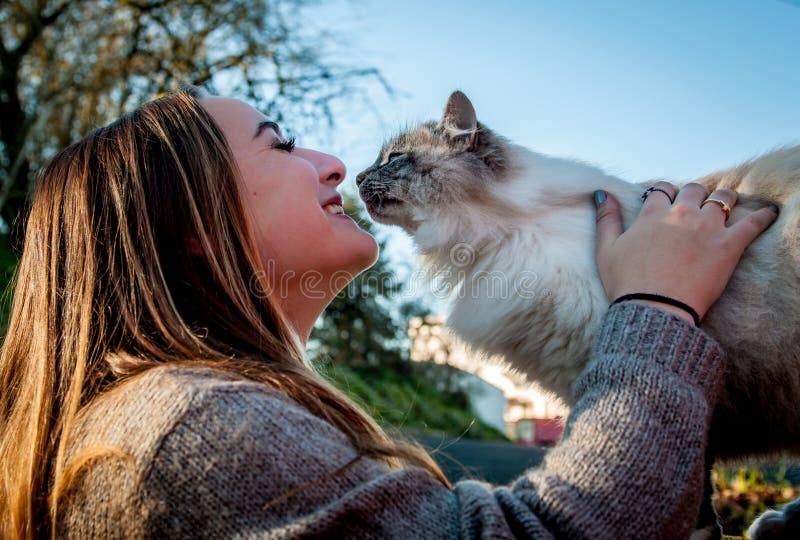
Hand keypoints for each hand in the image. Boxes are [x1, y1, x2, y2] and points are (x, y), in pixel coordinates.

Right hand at [593, 182, 778, 324]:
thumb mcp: (606, 250)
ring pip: (723, 198)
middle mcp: (682, 214)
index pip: (663, 189)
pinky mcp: (730, 245)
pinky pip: (753, 222)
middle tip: (697, 205)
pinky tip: (771, 213)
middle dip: (695, 194)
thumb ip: (607, 219)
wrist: (655, 308)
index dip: (665, 192)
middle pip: (694, 189)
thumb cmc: (627, 283)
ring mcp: (708, 227)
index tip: (667, 200)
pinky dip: (763, 216)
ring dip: (724, 199)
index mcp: (653, 214)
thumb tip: (602, 193)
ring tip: (727, 205)